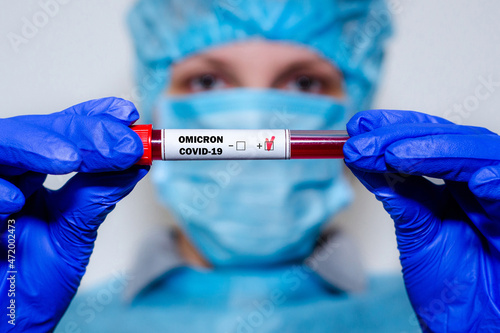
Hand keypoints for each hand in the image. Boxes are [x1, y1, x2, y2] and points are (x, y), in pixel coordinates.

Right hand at [0, 98, 147, 331]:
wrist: (9, 324)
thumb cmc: (34, 282)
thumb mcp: (74, 234)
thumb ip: (98, 195)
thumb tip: (136, 162)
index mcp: (33, 179)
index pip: (61, 135)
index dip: (91, 117)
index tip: (127, 114)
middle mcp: (8, 178)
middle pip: (33, 132)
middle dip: (76, 130)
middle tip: (119, 140)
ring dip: (33, 146)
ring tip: (69, 158)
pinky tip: (15, 203)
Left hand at [343, 109, 499, 331]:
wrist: (469, 326)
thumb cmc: (449, 285)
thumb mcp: (416, 232)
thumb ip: (397, 193)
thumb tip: (362, 157)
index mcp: (458, 185)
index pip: (431, 139)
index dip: (396, 126)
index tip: (358, 126)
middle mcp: (483, 184)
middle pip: (455, 138)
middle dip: (406, 136)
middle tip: (363, 143)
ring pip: (483, 154)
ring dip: (439, 151)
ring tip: (395, 156)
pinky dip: (495, 182)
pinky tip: (472, 181)